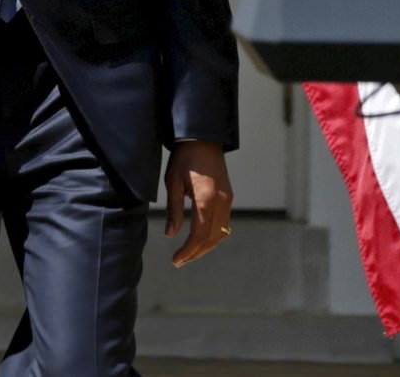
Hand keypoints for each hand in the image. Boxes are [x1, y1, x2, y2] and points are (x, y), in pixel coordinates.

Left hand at [164, 140, 232, 266]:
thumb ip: (174, 210)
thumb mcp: (173, 182)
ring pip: (221, 233)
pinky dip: (213, 235)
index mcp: (205, 199)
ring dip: (206, 246)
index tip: (176, 260)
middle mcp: (221, 203)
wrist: (203, 138)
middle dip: (196, 253)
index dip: (188, 250)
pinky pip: (224, 223)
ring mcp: (227, 200)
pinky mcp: (228, 197)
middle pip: (212, 238)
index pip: (199, 234)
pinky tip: (201, 238)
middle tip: (180, 261)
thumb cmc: (184, 158)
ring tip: (189, 253)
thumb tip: (170, 235)